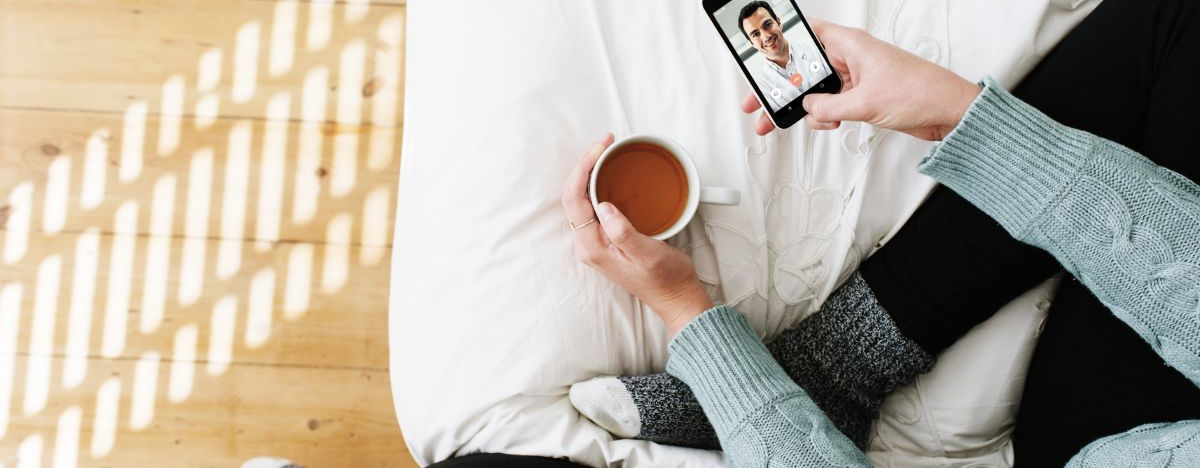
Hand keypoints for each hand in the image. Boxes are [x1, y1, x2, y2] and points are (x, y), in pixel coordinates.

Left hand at [562, 134, 714, 335]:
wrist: (676, 297)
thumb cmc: (666, 279)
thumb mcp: (648, 255)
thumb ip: (623, 233)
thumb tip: (605, 207)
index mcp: (592, 247)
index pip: (574, 198)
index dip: (583, 167)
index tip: (601, 148)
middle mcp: (588, 244)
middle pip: (573, 195)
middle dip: (584, 164)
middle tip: (605, 142)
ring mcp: (595, 242)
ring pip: (581, 198)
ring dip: (590, 172)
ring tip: (605, 151)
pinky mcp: (606, 239)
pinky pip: (593, 205)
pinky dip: (598, 184)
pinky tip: (609, 173)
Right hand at [742, 20, 980, 140]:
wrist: (949, 113)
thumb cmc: (920, 92)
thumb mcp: (864, 102)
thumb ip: (829, 105)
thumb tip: (808, 109)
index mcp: (851, 45)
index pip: (807, 34)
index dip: (780, 43)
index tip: (759, 58)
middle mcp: (851, 58)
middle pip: (805, 68)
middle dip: (781, 86)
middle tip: (757, 101)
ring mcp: (856, 79)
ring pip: (816, 90)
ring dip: (802, 108)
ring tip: (780, 121)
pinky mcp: (863, 97)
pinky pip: (831, 104)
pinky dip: (824, 115)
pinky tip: (825, 123)